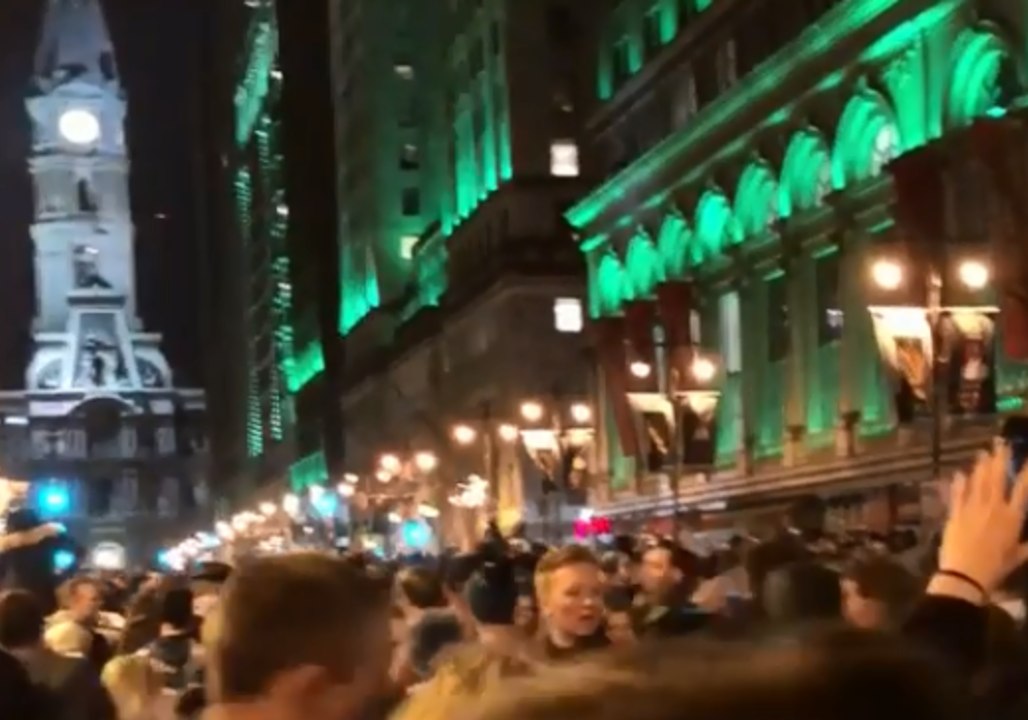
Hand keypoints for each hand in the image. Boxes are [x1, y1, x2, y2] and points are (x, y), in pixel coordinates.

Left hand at [936, 448, 1027, 595]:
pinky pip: (958, 493)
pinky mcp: (955, 513)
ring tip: (984, 453)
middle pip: (997, 478)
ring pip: (978, 481)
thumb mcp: (1019, 556)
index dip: (1026, 473)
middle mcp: (993, 508)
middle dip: (1000, 459)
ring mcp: (972, 508)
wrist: (966, 573)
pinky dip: (959, 482)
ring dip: (981, 466)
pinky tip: (960, 473)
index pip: (1022, 490)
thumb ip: (1027, 544)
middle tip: (1001, 444)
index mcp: (1012, 517)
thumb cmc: (996, 567)